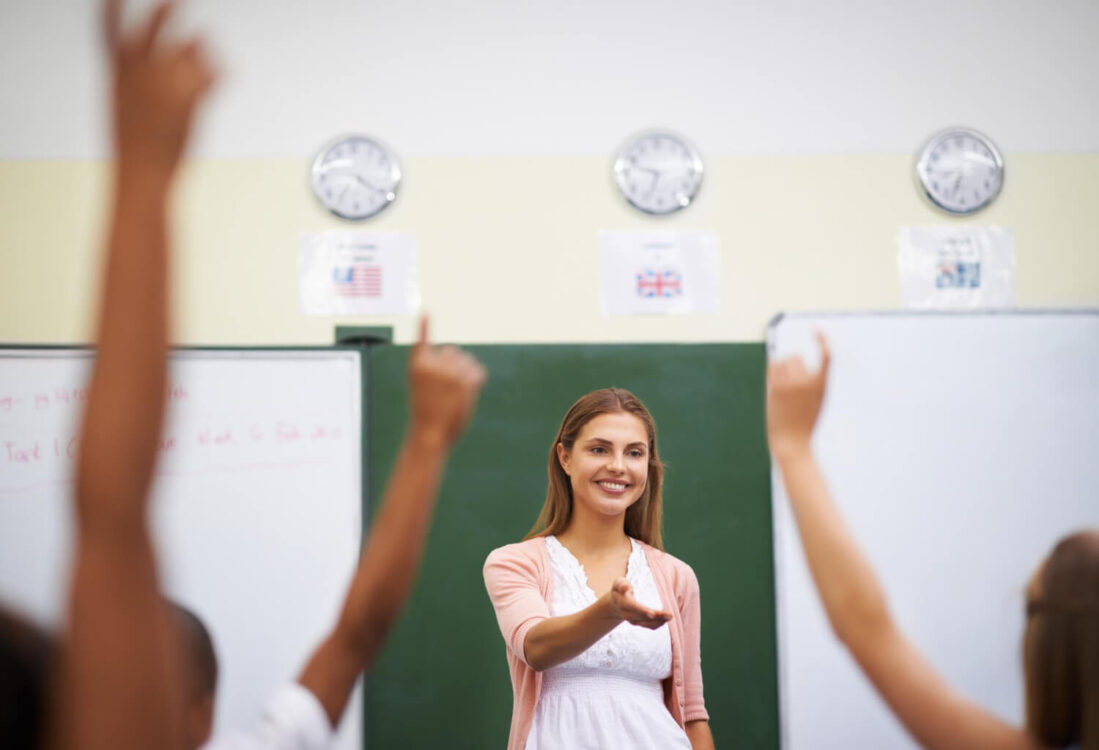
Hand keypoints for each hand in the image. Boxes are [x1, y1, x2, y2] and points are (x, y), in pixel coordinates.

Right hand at [105, 0, 216, 173]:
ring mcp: (160, 90)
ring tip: (206, 40)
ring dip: (198, 48)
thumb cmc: (135, 151)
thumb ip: (141, 90)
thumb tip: (156, 83)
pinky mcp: (186, 104)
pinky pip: (206, 79)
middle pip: (148, 36)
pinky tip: (226, 71)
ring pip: (183, 55)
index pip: (108, 38)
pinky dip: (216, 75)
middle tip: (175, 0)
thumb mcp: (128, 115)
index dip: (111, 15)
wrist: (142, 177)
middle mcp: (137, 80)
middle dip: (162, 16)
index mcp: (115, 80)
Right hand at [408, 316, 486, 445]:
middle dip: (454, 365)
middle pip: (453, 352)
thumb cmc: (424, 414)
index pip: (425, 341)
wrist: (429, 435)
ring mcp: (451, 371)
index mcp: (417, 363)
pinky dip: (477, 375)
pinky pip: (477, 371)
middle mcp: (434, 363)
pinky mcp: (466, 382)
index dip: (427, 329)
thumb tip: (464, 361)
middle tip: (446, 391)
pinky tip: (477, 376)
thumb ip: (437, 371)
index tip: (427, 311)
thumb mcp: (422, 387)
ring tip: (455, 397)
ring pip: (467, 361)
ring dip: (466, 374)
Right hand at [604, 578, 671, 629]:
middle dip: (656, 617)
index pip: (632, 607)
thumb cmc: (619, 589)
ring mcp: (632, 620)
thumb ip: (621, 584)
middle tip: (669, 615)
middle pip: (642, 616)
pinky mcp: (638, 623)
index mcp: (622, 603)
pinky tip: (665, 620)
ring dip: (659, 621)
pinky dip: (658, 624)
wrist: (615, 603)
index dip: (642, 610)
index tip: (652, 613)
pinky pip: (649, 626)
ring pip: (647, 623)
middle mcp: (627, 614)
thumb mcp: (618, 583)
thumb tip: (625, 587)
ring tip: (670, 617)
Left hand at [766, 331, 830, 458]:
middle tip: (794, 383)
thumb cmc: (805, 422)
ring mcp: (789, 384)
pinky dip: (774, 368)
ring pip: (783, 360)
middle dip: (794, 365)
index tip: (817, 330)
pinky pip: (772, 365)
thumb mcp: (816, 400)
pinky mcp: (774, 388)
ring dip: (783, 367)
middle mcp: (806, 382)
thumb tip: (793, 359)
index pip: (827, 356)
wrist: (791, 441)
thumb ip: (809, 381)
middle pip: (796, 356)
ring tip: (785, 385)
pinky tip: (776, 379)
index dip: (823, 340)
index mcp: (822, 385)